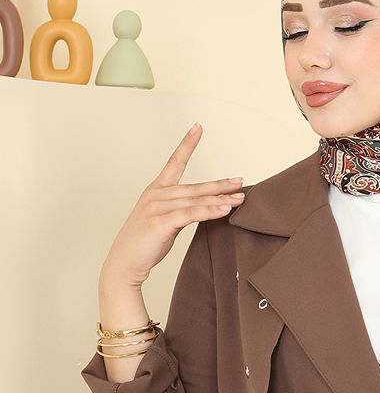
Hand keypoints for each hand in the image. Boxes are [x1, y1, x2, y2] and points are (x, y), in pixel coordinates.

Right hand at [100, 123, 245, 286]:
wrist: (124, 265)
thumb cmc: (144, 245)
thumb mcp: (164, 222)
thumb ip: (181, 211)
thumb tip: (203, 208)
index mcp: (155, 190)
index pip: (174, 162)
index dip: (186, 144)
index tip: (198, 127)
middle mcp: (156, 194)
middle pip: (195, 187)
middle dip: (220, 184)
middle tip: (240, 180)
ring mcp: (157, 207)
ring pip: (196, 200)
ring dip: (221, 199)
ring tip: (241, 198)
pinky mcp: (160, 222)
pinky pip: (191, 214)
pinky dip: (210, 211)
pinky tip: (225, 209)